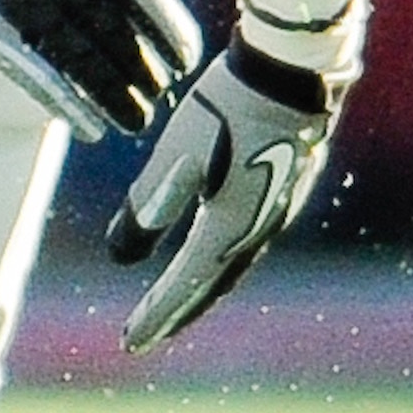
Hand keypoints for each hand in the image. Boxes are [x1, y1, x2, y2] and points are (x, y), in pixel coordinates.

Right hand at [0, 0, 199, 141]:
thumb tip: (151, 16)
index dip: (165, 28)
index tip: (186, 59)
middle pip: (112, 31)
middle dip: (142, 69)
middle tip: (160, 94)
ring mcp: (19, 3)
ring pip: (81, 62)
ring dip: (113, 96)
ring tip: (135, 120)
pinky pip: (40, 79)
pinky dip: (70, 106)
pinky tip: (92, 127)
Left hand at [108, 33, 348, 350]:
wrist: (292, 71)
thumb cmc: (230, 106)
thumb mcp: (178, 154)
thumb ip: (148, 205)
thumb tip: (120, 255)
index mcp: (230, 228)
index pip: (183, 284)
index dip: (155, 314)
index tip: (129, 342)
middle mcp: (257, 230)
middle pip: (210, 286)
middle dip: (176, 311)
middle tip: (145, 336)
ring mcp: (275, 211)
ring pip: (231, 265)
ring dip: (200, 288)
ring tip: (174, 303)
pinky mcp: (282, 189)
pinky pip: (245, 242)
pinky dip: (220, 260)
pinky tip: (211, 251)